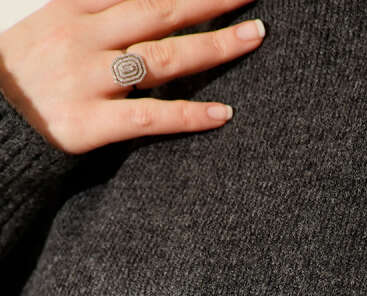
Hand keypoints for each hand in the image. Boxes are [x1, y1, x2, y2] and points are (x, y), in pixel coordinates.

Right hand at [0, 0, 266, 154]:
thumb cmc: (24, 77)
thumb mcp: (53, 26)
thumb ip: (96, 13)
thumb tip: (142, 5)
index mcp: (75, 9)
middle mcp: (84, 37)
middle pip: (159, 11)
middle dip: (209, 1)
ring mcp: (87, 79)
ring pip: (161, 57)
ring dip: (213, 46)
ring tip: (252, 37)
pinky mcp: (89, 122)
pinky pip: (149, 116)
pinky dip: (189, 115)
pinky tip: (223, 113)